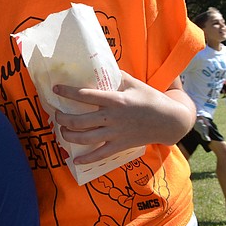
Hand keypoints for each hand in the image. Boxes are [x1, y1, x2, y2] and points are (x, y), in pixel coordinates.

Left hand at [52, 71, 193, 163]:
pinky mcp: (119, 146)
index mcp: (114, 100)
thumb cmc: (150, 99)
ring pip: (84, 138)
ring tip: (61, 130)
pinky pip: (100, 155)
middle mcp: (111, 117)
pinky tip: (75, 160)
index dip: (67, 92)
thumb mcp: (134, 83)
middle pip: (78, 120)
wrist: (169, 121)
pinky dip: (86, 159)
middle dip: (62, 118)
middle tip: (56, 114)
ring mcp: (115, 133)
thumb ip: (117, 76)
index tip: (56, 89)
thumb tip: (102, 66)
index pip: (84, 95)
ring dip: (68, 135)